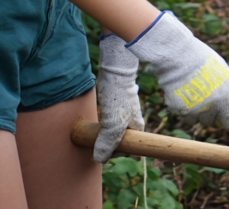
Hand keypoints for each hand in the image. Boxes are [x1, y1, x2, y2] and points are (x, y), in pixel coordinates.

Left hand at [93, 34, 144, 162]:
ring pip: (112, 131)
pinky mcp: (115, 105)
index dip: (115, 153)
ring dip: (102, 135)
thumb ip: (107, 142)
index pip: (128, 149)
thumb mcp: (113, 123)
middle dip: (107, 144)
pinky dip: (100, 125)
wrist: (115, 70)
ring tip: (91, 134)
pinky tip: (93, 123)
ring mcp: (123, 113)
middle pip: (119, 140)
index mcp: (137, 128)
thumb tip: (99, 159)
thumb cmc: (118, 96)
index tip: (102, 153)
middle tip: (93, 144)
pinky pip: (108, 121)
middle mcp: (132, 121)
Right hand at [127, 12, 228, 144]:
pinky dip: (187, 111)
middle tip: (215, 101)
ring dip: (203, 112)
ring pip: (207, 123)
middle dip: (225, 118)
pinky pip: (190, 120)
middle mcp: (222, 105)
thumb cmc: (201, 62)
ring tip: (196, 91)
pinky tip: (185, 94)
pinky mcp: (187, 114)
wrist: (178, 54)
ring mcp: (204, 111)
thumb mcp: (223, 76)